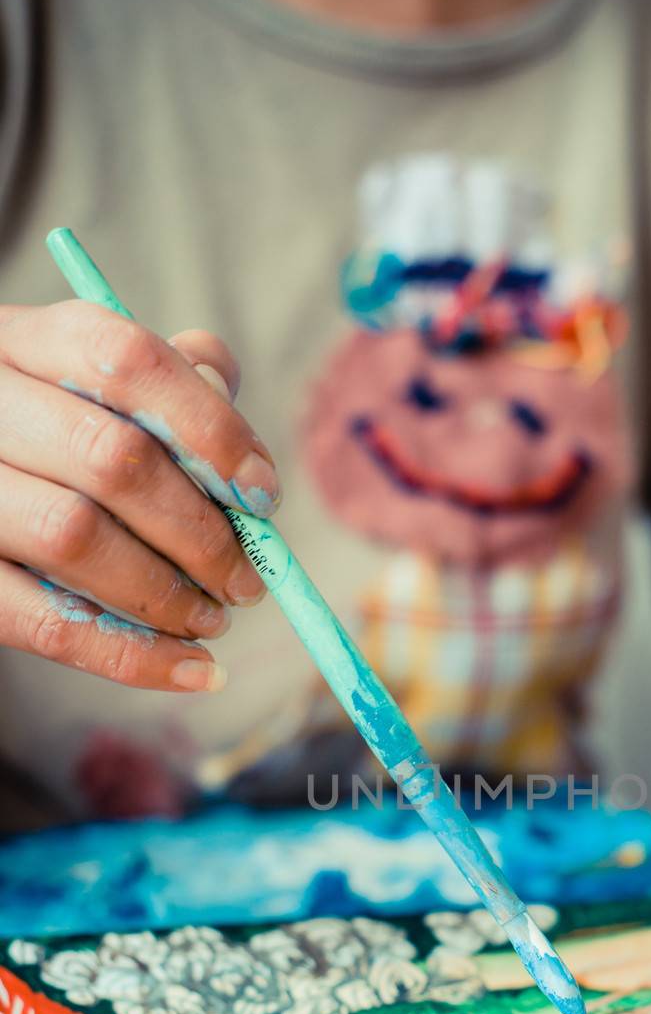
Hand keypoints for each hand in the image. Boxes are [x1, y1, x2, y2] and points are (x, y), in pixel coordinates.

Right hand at [0, 301, 280, 690]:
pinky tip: (193, 670)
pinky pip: (46, 624)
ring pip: (74, 537)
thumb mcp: (90, 389)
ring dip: (167, 593)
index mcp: (21, 343)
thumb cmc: (48, 439)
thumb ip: (163, 382)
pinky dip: (132, 656)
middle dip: (201, 530)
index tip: (263, 493)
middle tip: (248, 580)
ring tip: (214, 619)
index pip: (124, 359)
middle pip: (112, 457)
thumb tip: (223, 387)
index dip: (210, 427)